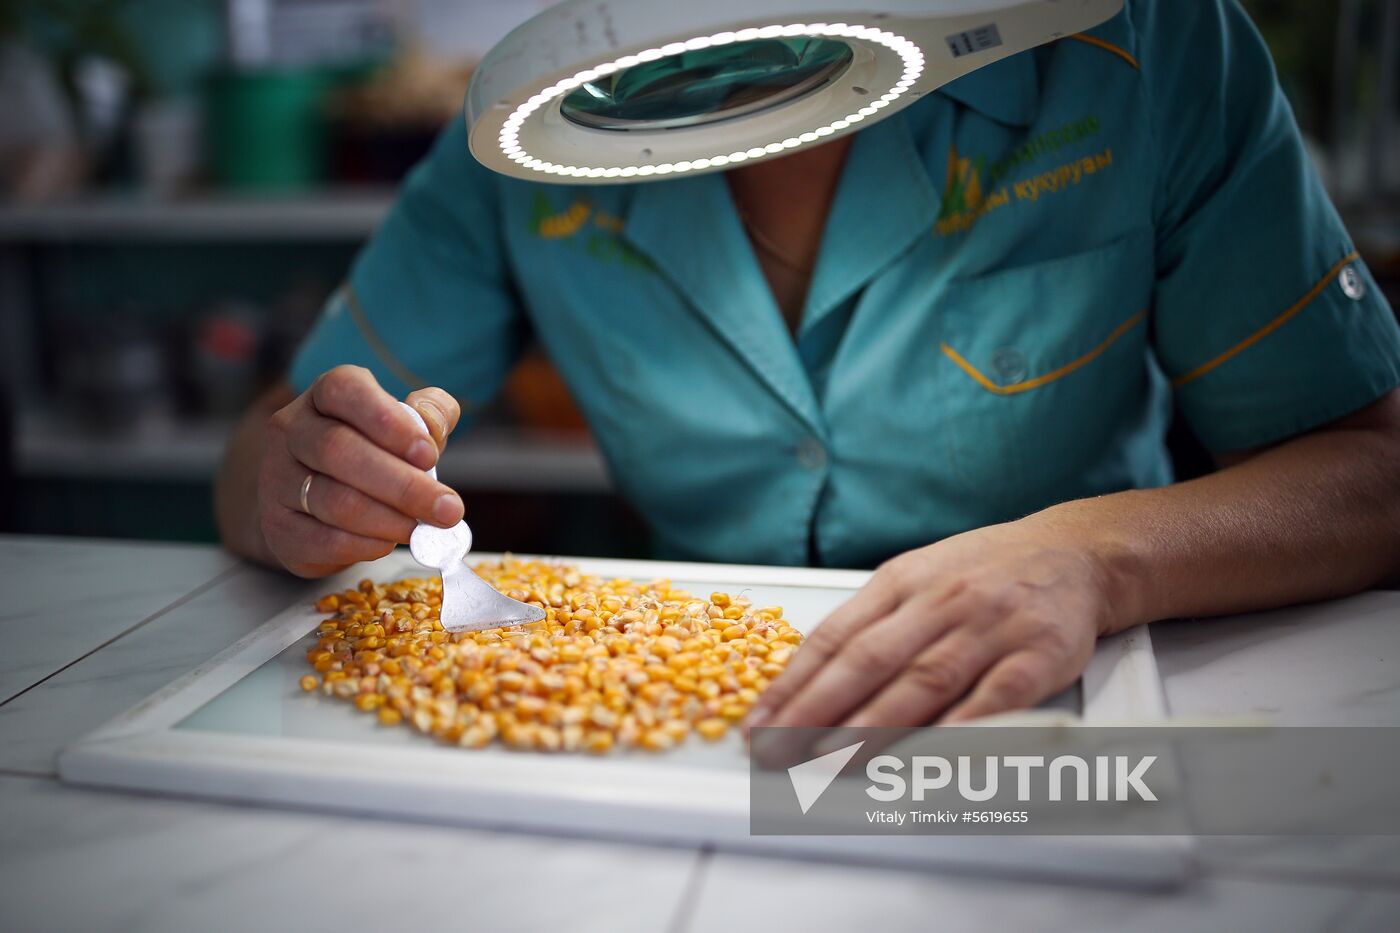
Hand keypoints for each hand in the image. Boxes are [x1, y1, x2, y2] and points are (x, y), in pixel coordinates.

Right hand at [258, 365, 463, 576]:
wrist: (318, 504)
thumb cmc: (374, 454)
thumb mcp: (407, 426)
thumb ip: (429, 414)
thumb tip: (433, 425)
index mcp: (325, 395)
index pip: (345, 390)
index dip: (388, 421)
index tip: (429, 454)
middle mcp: (291, 429)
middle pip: (339, 450)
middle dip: (403, 485)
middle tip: (447, 509)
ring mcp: (276, 478)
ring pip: (333, 501)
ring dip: (389, 520)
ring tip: (423, 529)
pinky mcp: (277, 525)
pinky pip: (324, 539)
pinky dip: (366, 545)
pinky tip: (390, 542)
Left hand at [749, 521, 1117, 729]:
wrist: (1076, 553)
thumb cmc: (986, 573)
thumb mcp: (918, 579)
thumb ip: (870, 626)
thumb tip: (806, 683)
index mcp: (901, 582)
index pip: (834, 637)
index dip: (792, 684)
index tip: (759, 724)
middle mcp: (940, 601)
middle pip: (869, 661)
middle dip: (816, 712)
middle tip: (779, 752)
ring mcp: (990, 627)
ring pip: (924, 681)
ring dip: (875, 728)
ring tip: (831, 763)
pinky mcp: (1039, 653)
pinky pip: (996, 697)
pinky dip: (961, 729)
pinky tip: (929, 756)